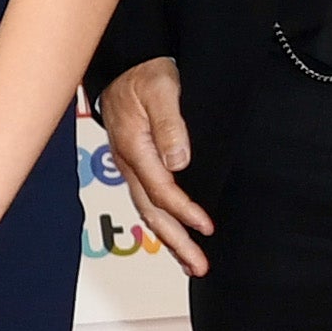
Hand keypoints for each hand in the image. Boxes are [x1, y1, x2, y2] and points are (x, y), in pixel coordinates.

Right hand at [96, 58, 210, 272]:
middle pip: (151, 212)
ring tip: (191, 262)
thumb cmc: (143, 74)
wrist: (125, 65)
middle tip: (199, 266)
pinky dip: (162, 223)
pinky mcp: (136, 165)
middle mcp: (129, 163)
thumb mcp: (161, 89)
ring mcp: (130, 167)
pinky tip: (175, 234)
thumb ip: (169, 124)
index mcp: (134, 148)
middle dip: (176, 242)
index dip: (184, 211)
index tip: (206, 225)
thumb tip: (179, 160)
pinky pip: (147, 201)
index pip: (161, 190)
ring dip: (170, 239)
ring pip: (148, 211)